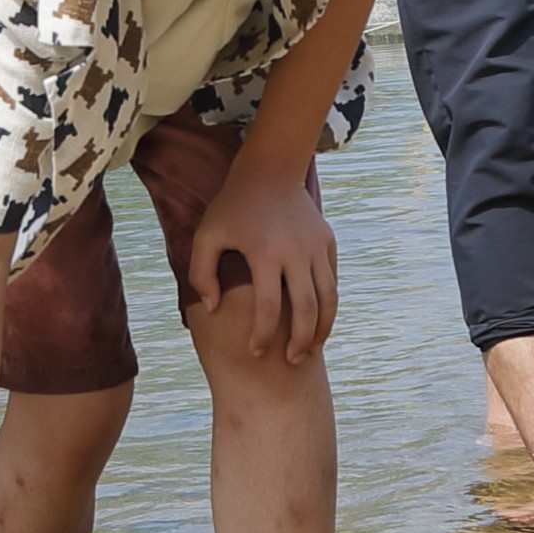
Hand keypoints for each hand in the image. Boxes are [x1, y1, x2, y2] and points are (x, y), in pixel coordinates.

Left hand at [187, 167, 339, 362]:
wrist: (270, 170)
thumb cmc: (232, 206)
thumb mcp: (206, 234)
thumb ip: (201, 272)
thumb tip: (213, 307)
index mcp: (265, 253)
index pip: (268, 308)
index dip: (262, 335)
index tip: (255, 353)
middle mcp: (296, 252)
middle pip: (306, 309)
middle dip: (300, 341)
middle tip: (292, 362)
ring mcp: (316, 247)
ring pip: (329, 298)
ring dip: (322, 328)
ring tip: (310, 350)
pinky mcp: (328, 242)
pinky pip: (332, 281)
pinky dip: (328, 305)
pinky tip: (318, 322)